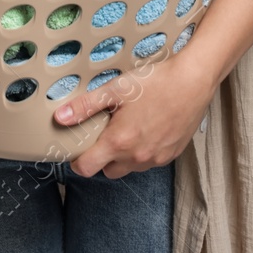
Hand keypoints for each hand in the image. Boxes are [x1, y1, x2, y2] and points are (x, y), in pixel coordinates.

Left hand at [53, 54, 218, 179]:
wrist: (193, 81)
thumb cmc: (156, 82)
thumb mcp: (116, 89)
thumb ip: (85, 106)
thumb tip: (60, 118)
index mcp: (119, 142)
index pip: (87, 168)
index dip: (77, 161)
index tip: (78, 149)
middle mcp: (137, 157)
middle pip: (108, 171)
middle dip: (102, 157)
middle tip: (105, 133)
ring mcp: (155, 159)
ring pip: (130, 167)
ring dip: (124, 156)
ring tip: (128, 128)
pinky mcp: (171, 155)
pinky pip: (149, 162)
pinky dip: (144, 151)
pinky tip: (148, 129)